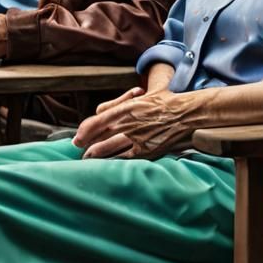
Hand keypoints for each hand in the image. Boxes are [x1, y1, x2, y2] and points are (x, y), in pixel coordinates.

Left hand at [73, 87, 198, 159]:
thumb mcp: (137, 98)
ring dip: (95, 154)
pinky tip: (106, 165)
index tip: (77, 139)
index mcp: (126, 107)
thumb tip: (98, 110)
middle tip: (79, 150)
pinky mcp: (146, 150)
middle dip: (87, 144)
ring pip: (108, 147)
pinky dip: (113, 161)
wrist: (185, 113)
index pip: (97, 120)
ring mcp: (137, 137)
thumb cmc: (161, 103)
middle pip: (100, 135)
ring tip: (87, 159)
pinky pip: (124, 157)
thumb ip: (115, 105)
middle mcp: (129, 122)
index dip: (84, 131)